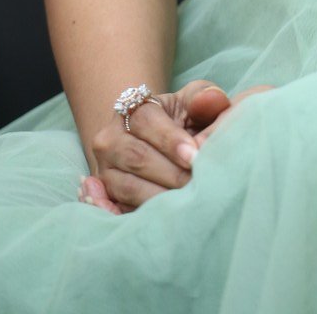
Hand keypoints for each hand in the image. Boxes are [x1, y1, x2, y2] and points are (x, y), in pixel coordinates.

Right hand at [78, 80, 276, 213]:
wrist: (158, 142)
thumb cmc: (183, 119)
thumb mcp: (194, 101)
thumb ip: (204, 97)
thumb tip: (211, 100)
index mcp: (132, 109)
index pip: (146, 121)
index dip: (170, 140)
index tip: (194, 156)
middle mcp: (111, 138)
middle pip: (137, 157)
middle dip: (171, 173)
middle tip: (197, 183)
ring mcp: (105, 170)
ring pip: (128, 186)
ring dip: (160, 197)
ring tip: (188, 202)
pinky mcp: (107, 198)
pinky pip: (119, 210)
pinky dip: (140, 215)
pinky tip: (162, 219)